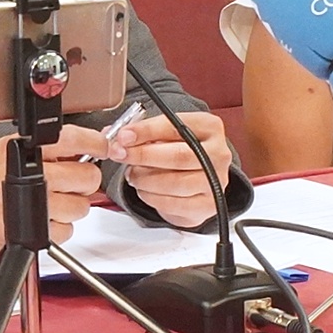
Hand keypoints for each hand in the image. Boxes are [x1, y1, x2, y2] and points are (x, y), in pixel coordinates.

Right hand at [0, 126, 110, 264]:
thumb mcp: (6, 151)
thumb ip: (43, 147)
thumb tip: (82, 148)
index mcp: (26, 151)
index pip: (75, 139)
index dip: (96, 144)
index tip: (103, 147)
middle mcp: (34, 176)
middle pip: (86, 177)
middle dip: (82, 182)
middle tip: (69, 183)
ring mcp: (38, 206)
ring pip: (81, 206)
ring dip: (71, 207)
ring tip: (51, 203)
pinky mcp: (38, 232)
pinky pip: (68, 230)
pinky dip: (60, 228)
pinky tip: (43, 220)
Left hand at [116, 112, 232, 227]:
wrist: (196, 178)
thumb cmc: (178, 150)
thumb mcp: (163, 134)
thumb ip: (141, 133)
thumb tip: (113, 137)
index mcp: (209, 127)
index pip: (175, 126)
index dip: (146, 131)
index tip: (123, 135)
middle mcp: (218, 153)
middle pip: (177, 156)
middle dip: (142, 156)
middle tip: (120, 155)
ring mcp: (215, 182)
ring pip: (173, 183)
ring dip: (144, 179)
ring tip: (132, 174)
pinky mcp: (207, 206)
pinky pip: (172, 204)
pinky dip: (151, 197)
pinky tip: (144, 189)